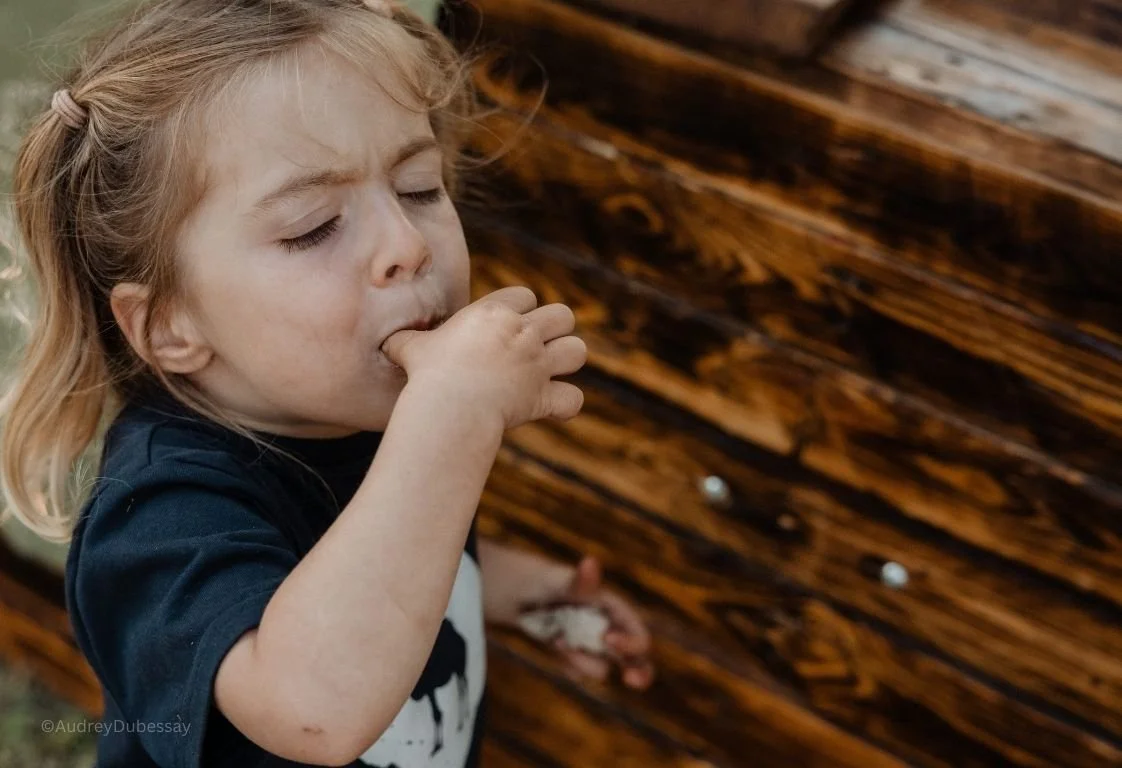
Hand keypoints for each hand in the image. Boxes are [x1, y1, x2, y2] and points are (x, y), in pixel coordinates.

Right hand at [380, 286, 586, 430]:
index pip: (525, 295)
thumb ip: (406, 341)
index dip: (520, 309)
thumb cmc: (427, 375)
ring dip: (567, 362)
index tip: (507, 327)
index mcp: (495, 313)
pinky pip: (573, 398)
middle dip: (555, 330)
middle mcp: (523, 334)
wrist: (447, 406)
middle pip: (563, 316)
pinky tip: (552, 407)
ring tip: (550, 372)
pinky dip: (566, 404)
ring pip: (578, 351)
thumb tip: (386, 342)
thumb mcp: (411, 349)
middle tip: (536, 347)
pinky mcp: (543, 396)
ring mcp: (537, 365)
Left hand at [538, 556, 655, 690]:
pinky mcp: (577, 658)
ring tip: (557, 639)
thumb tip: (590, 562)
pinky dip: (567, 664)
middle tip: (631, 680)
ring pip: (601, 669)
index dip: (631, 643)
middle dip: (640, 674)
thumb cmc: (551, 582)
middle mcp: (611, 631)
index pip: (638, 635)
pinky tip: (553, 642)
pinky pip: (579, 673)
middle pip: (637, 660)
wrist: (527, 593)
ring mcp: (594, 647)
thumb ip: (581, 581)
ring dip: (581, 661)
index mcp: (618, 613)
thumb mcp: (564, 582)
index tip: (605, 639)